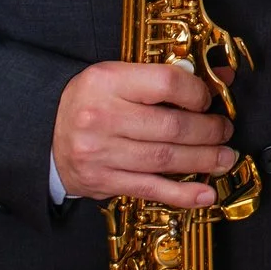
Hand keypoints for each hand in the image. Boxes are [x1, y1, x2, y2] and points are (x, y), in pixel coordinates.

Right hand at [53, 61, 238, 207]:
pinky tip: (205, 194)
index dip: (197, 93)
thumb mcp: (120, 76)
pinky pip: (150, 189)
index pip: (167, 83)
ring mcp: (100, 152)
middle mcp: (102, 116)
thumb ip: (167, 77)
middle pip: (171, 127)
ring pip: (164, 159)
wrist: (46, 132)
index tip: (209, 100)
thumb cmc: (92, 100)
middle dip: (208, 132)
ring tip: (224, 158)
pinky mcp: (102, 181)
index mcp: (108, 81)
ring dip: (203, 160)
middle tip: (225, 132)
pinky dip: (182, 193)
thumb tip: (219, 80)